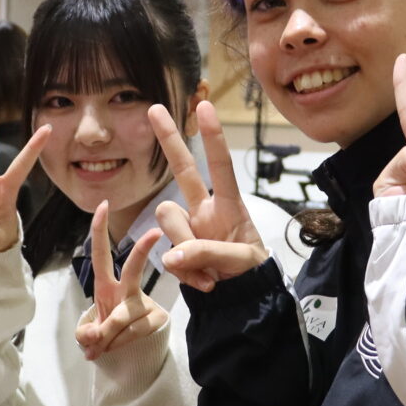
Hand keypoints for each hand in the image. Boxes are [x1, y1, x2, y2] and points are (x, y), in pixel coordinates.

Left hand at [74, 203, 167, 360]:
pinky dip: (117, 343)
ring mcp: (143, 303)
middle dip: (142, 250)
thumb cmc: (107, 332)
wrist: (131, 351)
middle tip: (154, 234)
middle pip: (134, 268)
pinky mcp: (156, 318)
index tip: (104, 205)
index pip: (102, 254)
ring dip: (106, 334)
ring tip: (97, 347)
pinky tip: (112, 347)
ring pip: (122, 315)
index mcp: (106, 284)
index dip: (100, 230)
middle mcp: (126, 289)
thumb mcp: (89, 333)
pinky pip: (132, 332)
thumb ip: (85, 334)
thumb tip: (93, 336)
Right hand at [146, 100, 268, 292]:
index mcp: (228, 205)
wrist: (242, 299)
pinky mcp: (175, 249)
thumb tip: (172, 254)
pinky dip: (185, 273)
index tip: (204, 106)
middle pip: (183, 170)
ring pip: (167, 220)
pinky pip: (166, 255)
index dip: (213, 138)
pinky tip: (204, 282)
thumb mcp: (241, 261)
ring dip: (185, 249)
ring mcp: (188, 228)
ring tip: (210, 275)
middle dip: (169, 140)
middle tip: (155, 108)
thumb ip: (209, 254)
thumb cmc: (250, 271)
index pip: (220, 166)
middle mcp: (204, 210)